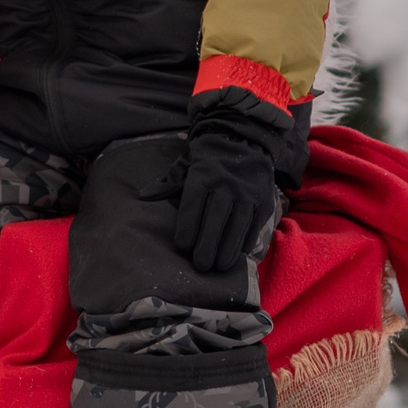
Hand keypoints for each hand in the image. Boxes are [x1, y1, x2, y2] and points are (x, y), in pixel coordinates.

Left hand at [172, 115, 282, 273]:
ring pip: (238, 223)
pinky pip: (255, 224)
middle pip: (216, 217)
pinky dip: (246, 241)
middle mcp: (226, 183)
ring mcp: (248, 192)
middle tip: (200, 265)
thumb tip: (143, 195)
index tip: (182, 246)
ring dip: (228, 248)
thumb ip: (167, 184)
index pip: (193, 203)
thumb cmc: (208, 161)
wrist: (244, 140)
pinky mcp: (265, 199)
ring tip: (218, 266)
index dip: (187, 227)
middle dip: (207, 244)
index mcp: (203, 174)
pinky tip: (237, 255)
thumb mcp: (185, 166)